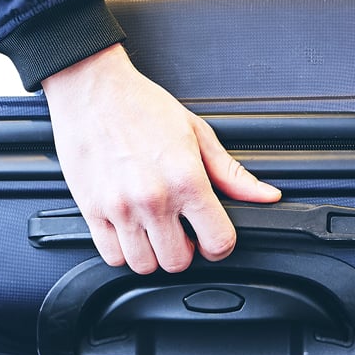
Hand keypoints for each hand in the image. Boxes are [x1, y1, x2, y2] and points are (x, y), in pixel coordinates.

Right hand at [41, 44, 280, 274]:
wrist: (91, 90)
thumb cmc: (140, 105)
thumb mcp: (196, 132)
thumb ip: (231, 172)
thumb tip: (264, 195)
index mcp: (186, 178)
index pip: (217, 241)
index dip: (219, 245)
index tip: (211, 238)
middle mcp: (153, 198)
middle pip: (178, 261)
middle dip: (184, 250)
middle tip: (179, 231)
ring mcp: (120, 207)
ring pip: (144, 265)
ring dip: (152, 253)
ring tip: (151, 230)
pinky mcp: (92, 209)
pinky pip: (111, 255)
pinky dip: (122, 250)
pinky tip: (128, 229)